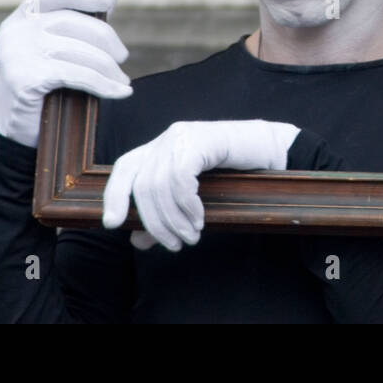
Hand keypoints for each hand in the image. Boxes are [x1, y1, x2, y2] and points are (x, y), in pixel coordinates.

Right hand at [0, 0, 131, 146]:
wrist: (15, 132)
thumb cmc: (41, 87)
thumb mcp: (53, 50)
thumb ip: (75, 25)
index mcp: (18, 21)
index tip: (105, 0)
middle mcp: (14, 33)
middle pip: (70, 21)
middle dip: (105, 37)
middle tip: (122, 57)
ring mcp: (17, 54)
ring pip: (78, 50)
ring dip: (108, 67)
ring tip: (122, 80)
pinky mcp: (25, 78)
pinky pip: (77, 75)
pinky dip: (104, 84)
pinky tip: (120, 92)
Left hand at [102, 120, 301, 251]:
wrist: (269, 149)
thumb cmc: (234, 173)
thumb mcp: (193, 198)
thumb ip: (164, 216)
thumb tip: (137, 240)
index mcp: (160, 148)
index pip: (124, 168)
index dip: (114, 196)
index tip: (113, 224)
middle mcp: (166, 139)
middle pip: (142, 185)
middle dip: (155, 222)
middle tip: (175, 244)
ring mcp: (181, 137)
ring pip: (160, 186)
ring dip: (175, 219)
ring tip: (192, 236)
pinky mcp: (198, 140)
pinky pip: (181, 179)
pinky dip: (188, 205)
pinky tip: (200, 218)